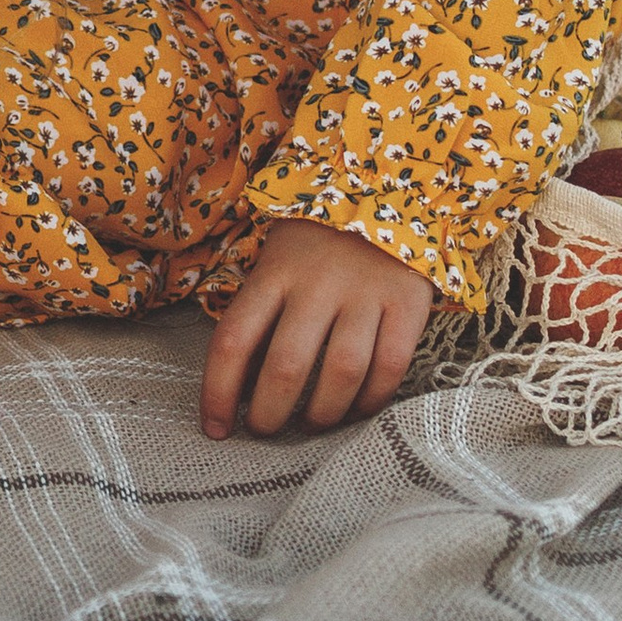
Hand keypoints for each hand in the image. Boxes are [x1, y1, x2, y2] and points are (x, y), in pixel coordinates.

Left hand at [201, 220, 434, 438]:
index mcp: (275, 271)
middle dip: (269, 414)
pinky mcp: (408, 302)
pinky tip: (358, 409)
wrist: (388, 189)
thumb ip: (262, 314)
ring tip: (312, 424)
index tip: (214, 428)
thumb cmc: (318, 240)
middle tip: (264, 431)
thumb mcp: (278, 260)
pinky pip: (390, 367)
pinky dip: (372, 400)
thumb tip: (242, 387)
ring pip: (341, 373)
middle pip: (286, 365)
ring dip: (322, 414)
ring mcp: (366, 292)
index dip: (217, 391)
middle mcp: (318, 283)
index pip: (233, 339)